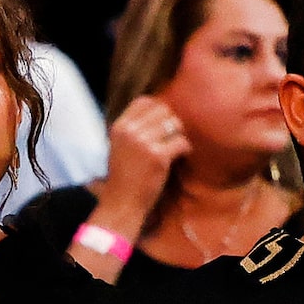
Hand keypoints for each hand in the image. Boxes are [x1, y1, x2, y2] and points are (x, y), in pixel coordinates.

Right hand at [94, 92, 190, 236]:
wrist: (122, 201)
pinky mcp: (158, 157)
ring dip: (179, 134)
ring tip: (177, 146)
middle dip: (171, 121)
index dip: (157, 108)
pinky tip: (181, 156)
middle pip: (162, 109)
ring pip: (174, 123)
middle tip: (173, 136)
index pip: (143, 101)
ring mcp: (143, 142)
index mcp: (119, 126)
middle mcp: (130, 131)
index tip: (162, 122)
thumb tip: (157, 112)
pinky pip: (181, 142)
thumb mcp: (119, 146)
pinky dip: (185, 149)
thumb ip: (132, 129)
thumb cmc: (123, 175)